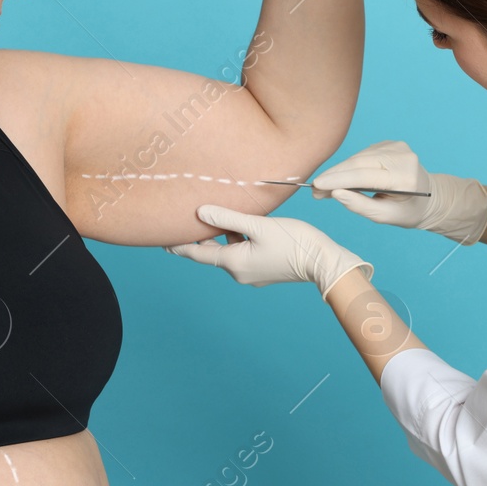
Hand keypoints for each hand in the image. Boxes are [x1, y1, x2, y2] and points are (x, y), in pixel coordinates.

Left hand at [163, 204, 372, 301]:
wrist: (324, 262)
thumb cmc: (294, 242)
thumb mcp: (259, 225)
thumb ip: (228, 218)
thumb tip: (200, 213)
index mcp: (233, 263)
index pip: (197, 254)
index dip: (179, 245)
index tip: (162, 241)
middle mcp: (239, 272)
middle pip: (212, 252)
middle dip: (201, 237)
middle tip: (186, 220)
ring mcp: (252, 273)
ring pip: (229, 251)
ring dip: (223, 235)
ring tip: (215, 216)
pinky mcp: (264, 269)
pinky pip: (242, 253)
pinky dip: (237, 240)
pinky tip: (242, 225)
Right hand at [312, 140, 486, 244]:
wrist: (430, 197)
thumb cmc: (408, 211)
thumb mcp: (386, 216)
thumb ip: (360, 206)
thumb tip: (335, 193)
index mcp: (405, 176)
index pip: (364, 175)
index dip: (338, 179)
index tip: (316, 186)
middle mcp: (402, 156)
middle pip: (358, 163)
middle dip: (333, 176)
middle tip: (314, 190)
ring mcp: (397, 146)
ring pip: (357, 158)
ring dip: (338, 172)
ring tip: (324, 188)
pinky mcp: (390, 144)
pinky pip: (362, 155)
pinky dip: (349, 167)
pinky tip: (342, 178)